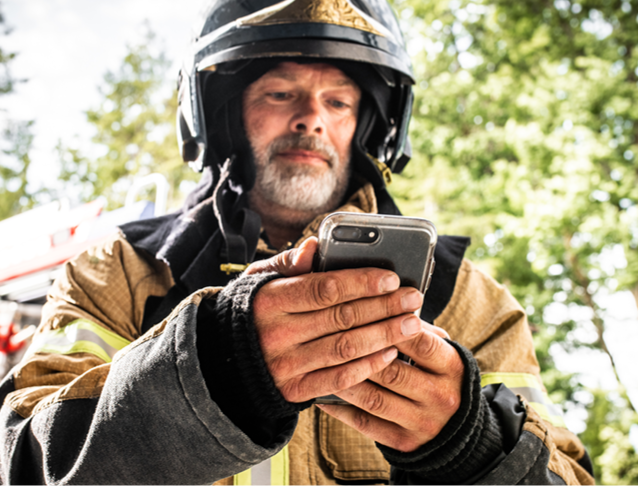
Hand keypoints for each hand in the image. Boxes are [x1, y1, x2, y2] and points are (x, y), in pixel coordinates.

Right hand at [244, 237, 425, 402]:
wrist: (224, 361)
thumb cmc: (253, 311)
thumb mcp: (259, 281)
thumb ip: (287, 263)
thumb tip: (312, 247)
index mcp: (270, 300)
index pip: (324, 288)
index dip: (361, 282)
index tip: (392, 278)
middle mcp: (277, 333)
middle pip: (342, 317)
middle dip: (384, 307)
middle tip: (413, 298)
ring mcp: (286, 365)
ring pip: (345, 348)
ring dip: (384, 335)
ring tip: (411, 324)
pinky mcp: (294, 390)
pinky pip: (338, 379)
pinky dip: (367, 366)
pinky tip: (389, 353)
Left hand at [317, 322, 464, 452]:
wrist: (458, 429)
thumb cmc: (440, 375)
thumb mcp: (441, 351)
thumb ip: (417, 330)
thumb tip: (383, 301)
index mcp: (452, 368)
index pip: (422, 344)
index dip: (392, 327)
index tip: (365, 311)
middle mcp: (441, 397)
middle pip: (393, 372)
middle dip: (360, 352)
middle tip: (330, 336)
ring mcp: (422, 422)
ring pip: (374, 399)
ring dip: (344, 380)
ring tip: (320, 364)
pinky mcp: (403, 442)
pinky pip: (365, 424)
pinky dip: (341, 409)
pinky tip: (322, 395)